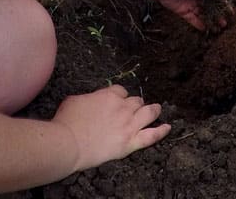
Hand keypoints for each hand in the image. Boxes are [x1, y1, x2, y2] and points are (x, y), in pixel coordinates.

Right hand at [53, 84, 169, 172]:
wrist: (68, 143)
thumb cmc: (67, 121)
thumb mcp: (74, 99)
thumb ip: (89, 98)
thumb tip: (91, 101)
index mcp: (109, 96)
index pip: (121, 91)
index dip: (120, 96)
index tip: (117, 101)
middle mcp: (123, 108)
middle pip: (136, 101)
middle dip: (135, 104)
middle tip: (133, 109)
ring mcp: (128, 125)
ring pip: (148, 113)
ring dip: (153, 110)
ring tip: (157, 109)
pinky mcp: (130, 143)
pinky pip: (151, 136)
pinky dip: (161, 131)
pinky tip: (167, 127)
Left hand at [156, 0, 232, 31]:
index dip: (223, 6)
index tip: (230, 14)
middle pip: (210, 9)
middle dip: (217, 16)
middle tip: (224, 24)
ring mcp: (191, 5)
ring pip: (203, 15)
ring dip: (210, 22)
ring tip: (217, 29)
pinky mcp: (184, 12)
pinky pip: (193, 20)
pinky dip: (199, 25)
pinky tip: (206, 30)